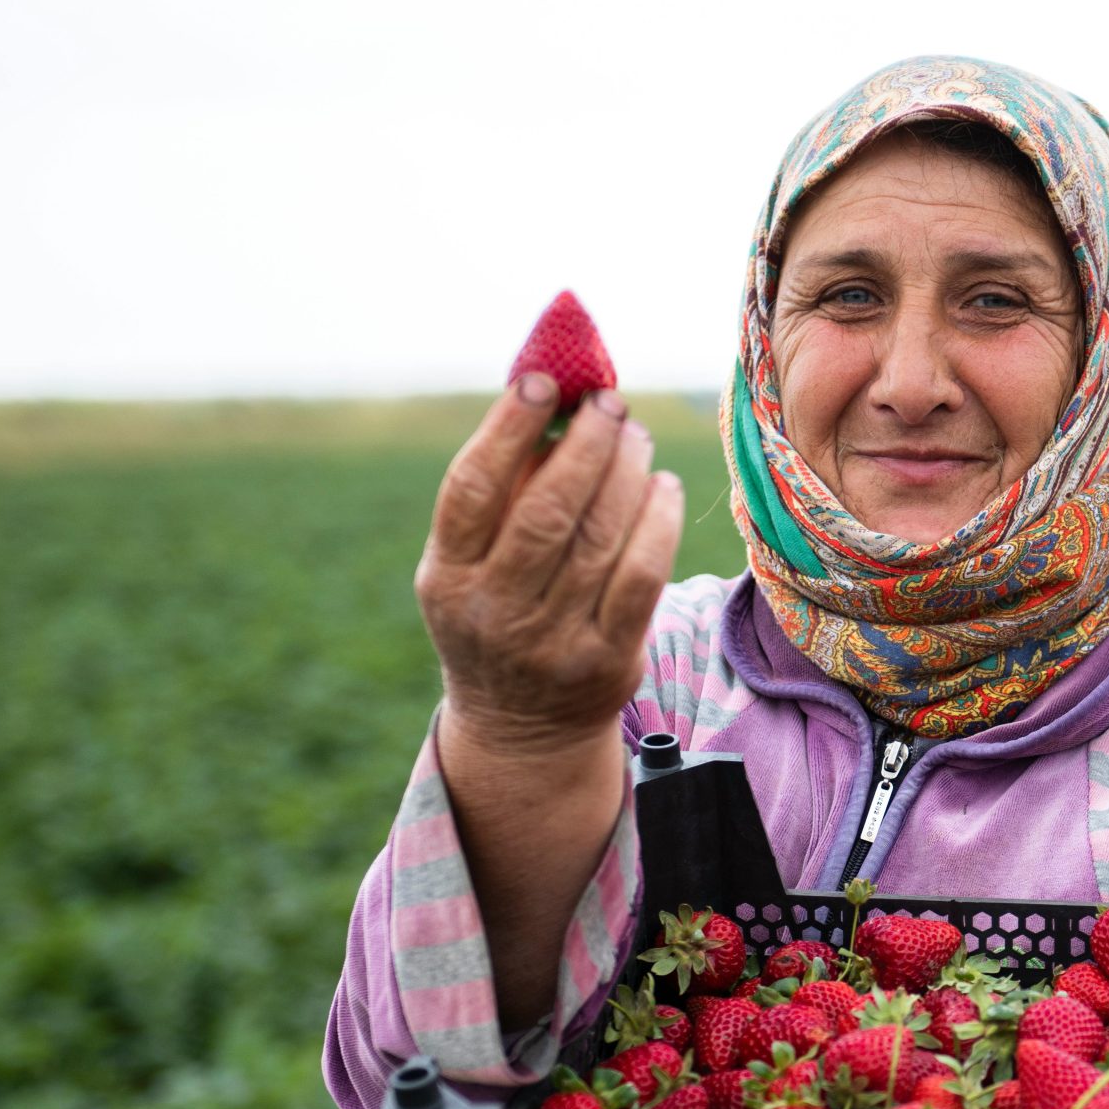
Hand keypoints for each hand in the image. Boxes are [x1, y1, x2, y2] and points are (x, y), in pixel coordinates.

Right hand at [414, 375, 684, 1032]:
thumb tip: (557, 391)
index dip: (506, 429)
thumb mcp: (473, 563)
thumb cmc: (499, 611)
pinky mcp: (606, 662)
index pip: (471, 490)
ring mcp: (549, 642)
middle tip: (610, 403)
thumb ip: (504, 489)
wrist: (522, 727)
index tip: (542, 381)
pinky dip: (657, 521)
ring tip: (635, 438)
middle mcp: (491, 612)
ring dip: (626, 473)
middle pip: (545, 511)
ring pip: (600, 538)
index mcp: (447, 576)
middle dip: (586, 444)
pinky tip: (661, 488)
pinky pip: (642, 576)